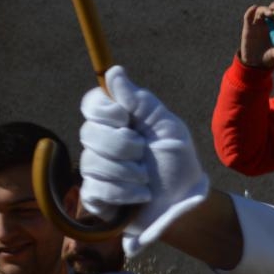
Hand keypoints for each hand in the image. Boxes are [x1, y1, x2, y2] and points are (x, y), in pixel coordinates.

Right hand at [78, 66, 209, 256]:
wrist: (184, 201)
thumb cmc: (178, 163)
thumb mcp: (168, 128)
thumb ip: (142, 102)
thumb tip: (114, 71)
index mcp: (119, 122)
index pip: (92, 104)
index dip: (104, 111)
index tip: (124, 118)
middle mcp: (102, 142)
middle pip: (89, 132)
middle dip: (124, 145)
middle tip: (144, 153)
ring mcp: (96, 169)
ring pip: (92, 162)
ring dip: (129, 172)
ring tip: (146, 178)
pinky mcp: (95, 196)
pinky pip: (96, 189)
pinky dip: (125, 192)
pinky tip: (140, 195)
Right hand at [239, 0, 273, 69]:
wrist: (254, 61)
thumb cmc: (269, 56)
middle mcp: (270, 22)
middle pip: (273, 9)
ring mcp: (259, 23)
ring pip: (262, 11)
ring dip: (266, 9)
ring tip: (270, 13)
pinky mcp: (248, 26)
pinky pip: (248, 16)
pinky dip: (250, 11)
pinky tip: (253, 8)